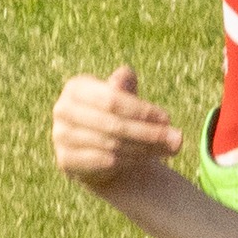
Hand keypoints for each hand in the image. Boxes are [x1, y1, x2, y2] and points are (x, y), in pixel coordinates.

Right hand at [52, 67, 183, 197]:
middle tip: (177, 139)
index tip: (168, 118)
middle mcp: (63, 109)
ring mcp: (61, 136)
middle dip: (148, 132)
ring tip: (168, 149)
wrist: (97, 151)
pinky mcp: (65, 161)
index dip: (142, 110)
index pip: (113, 100)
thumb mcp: (123, 98)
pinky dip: (128, 162)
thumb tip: (127, 75)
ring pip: (112, 145)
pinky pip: (104, 162)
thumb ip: (127, 86)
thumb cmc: (114, 116)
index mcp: (76, 87)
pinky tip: (144, 159)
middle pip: (113, 124)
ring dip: (143, 149)